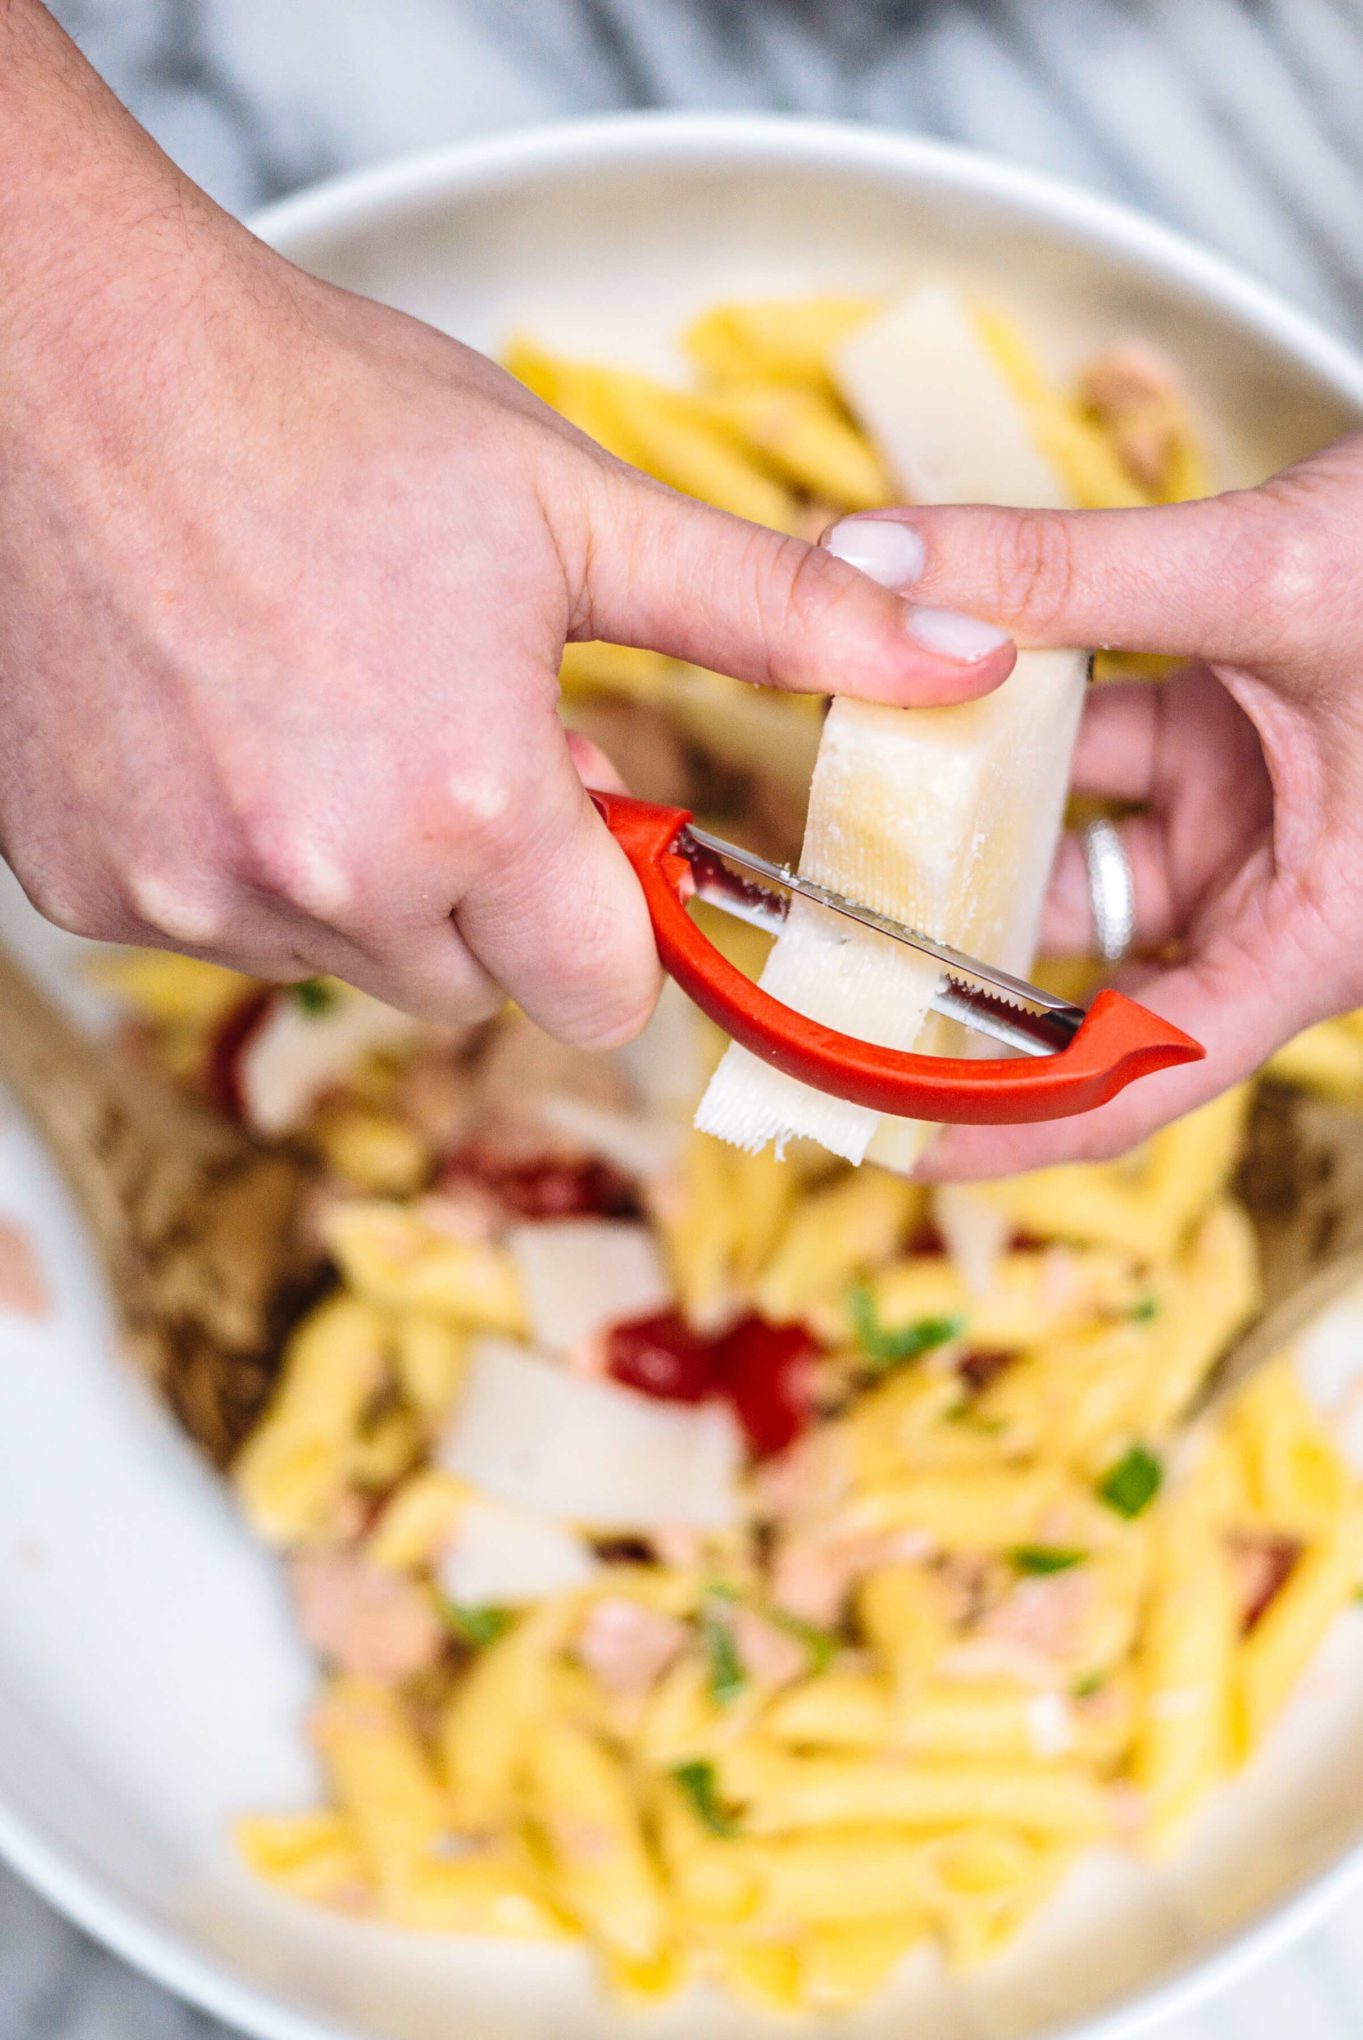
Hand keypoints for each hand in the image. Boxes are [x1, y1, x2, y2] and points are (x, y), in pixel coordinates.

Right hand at [0, 6, 1015, 1049]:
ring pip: (350, 962)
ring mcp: (187, 895)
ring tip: (338, 715)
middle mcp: (319, 882)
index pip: (600, 997)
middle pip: (476, 989)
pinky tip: (233, 734)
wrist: (64, 354)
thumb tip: (969, 660)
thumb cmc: (320, 414)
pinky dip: (248, 863)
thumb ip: (778, 613)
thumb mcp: (577, 507)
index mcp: (462, 807)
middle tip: (458, 738)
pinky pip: (223, 927)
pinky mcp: (83, 887)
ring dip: (371, 879)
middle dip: (497, 896)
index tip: (590, 821)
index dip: (614, 919)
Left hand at [825, 435, 1362, 1173]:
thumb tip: (880, 567)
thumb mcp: (1274, 576)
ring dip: (975, 819)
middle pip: (1090, 979)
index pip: (1145, 1075)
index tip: (883, 1136)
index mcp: (1320, 931)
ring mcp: (1249, 816)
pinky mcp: (1230, 737)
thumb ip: (1073, 574)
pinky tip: (935, 679)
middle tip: (822, 962)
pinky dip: (1022, 719)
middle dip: (961, 966)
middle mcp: (1277, 893)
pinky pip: (1098, 754)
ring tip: (849, 798)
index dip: (1011, 1125)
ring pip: (1078, 851)